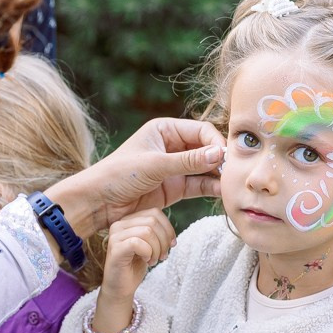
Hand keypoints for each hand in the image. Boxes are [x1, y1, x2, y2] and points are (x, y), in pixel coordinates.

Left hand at [43, 118, 223, 238]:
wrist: (98, 202)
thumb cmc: (118, 175)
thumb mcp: (154, 165)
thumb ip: (187, 161)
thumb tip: (218, 155)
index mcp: (165, 129)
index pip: (201, 130)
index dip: (215, 142)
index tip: (224, 157)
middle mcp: (172, 146)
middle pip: (206, 149)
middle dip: (220, 159)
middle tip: (234, 171)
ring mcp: (175, 168)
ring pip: (204, 169)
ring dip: (218, 175)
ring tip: (232, 183)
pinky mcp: (175, 188)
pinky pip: (198, 185)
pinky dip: (210, 188)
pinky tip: (222, 192)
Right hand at [92, 209, 175, 332]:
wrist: (120, 287)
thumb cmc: (134, 266)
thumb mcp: (149, 245)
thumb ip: (156, 232)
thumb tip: (170, 231)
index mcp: (128, 220)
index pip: (154, 212)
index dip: (168, 228)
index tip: (172, 245)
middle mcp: (119, 224)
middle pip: (152, 221)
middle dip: (164, 240)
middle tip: (162, 256)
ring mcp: (115, 236)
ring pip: (147, 231)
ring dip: (156, 249)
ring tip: (153, 260)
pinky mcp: (115, 249)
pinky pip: (138, 243)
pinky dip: (148, 253)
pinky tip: (146, 261)